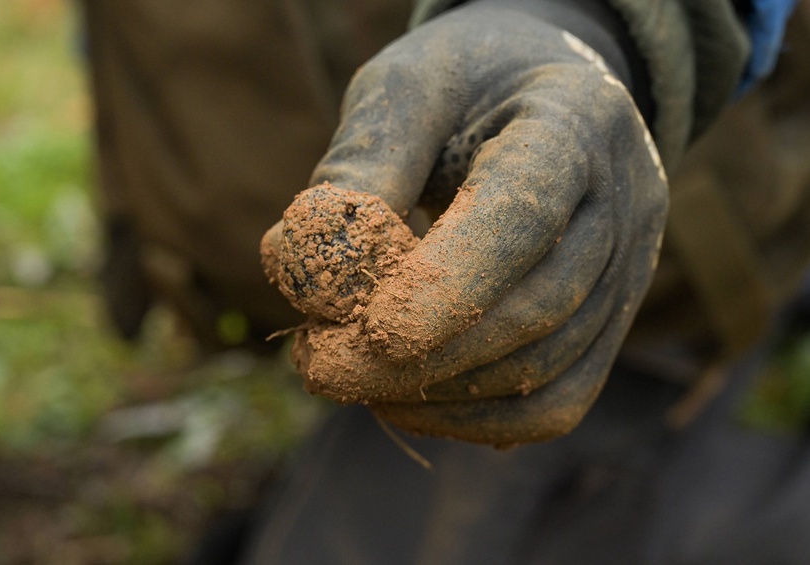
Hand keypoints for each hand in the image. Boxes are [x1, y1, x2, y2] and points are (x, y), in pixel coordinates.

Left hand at [262, 3, 667, 445]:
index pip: (524, 215)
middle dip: (422, 357)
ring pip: (548, 368)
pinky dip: (476, 419)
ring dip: (439, 394)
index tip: (366, 331)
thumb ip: (362, 166)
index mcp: (575, 118)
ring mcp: (628, 269)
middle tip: (323, 369)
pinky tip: (403, 401)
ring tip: (350, 379)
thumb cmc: (461, 86)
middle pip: (538, 307)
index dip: (447, 285)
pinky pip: (558, 402)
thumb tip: (304, 267)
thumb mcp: (403, 90)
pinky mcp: (610, 323)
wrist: (535, 92)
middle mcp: (624, 200)